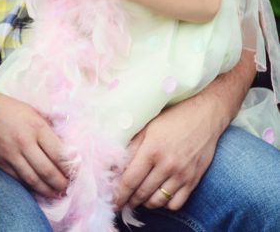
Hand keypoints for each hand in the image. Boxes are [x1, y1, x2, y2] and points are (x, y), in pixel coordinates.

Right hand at [0, 91, 69, 197]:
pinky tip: (39, 190)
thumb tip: (66, 141)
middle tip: (68, 188)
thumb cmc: (11, 109)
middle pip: (47, 169)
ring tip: (57, 195)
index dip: (69, 166)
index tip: (75, 172)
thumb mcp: (34, 111)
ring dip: (47, 190)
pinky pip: (19, 179)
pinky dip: (30, 187)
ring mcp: (12, 155)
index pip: (58, 152)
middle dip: (60, 182)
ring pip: (33, 179)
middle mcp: (25, 142)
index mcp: (36, 127)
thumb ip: (49, 125)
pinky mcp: (2, 163)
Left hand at [114, 50, 254, 211]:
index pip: (130, 180)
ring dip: (145, 203)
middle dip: (129, 200)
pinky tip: (159, 195)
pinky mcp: (193, 180)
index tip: (113, 202)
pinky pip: (176, 203)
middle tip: (122, 201)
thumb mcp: (148, 125)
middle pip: (142, 194)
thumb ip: (132, 145)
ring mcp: (182, 175)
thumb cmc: (173, 116)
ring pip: (158, 201)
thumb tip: (116, 164)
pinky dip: (165, 204)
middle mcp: (167, 165)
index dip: (119, 194)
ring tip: (139, 198)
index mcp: (152, 149)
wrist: (205, 115)